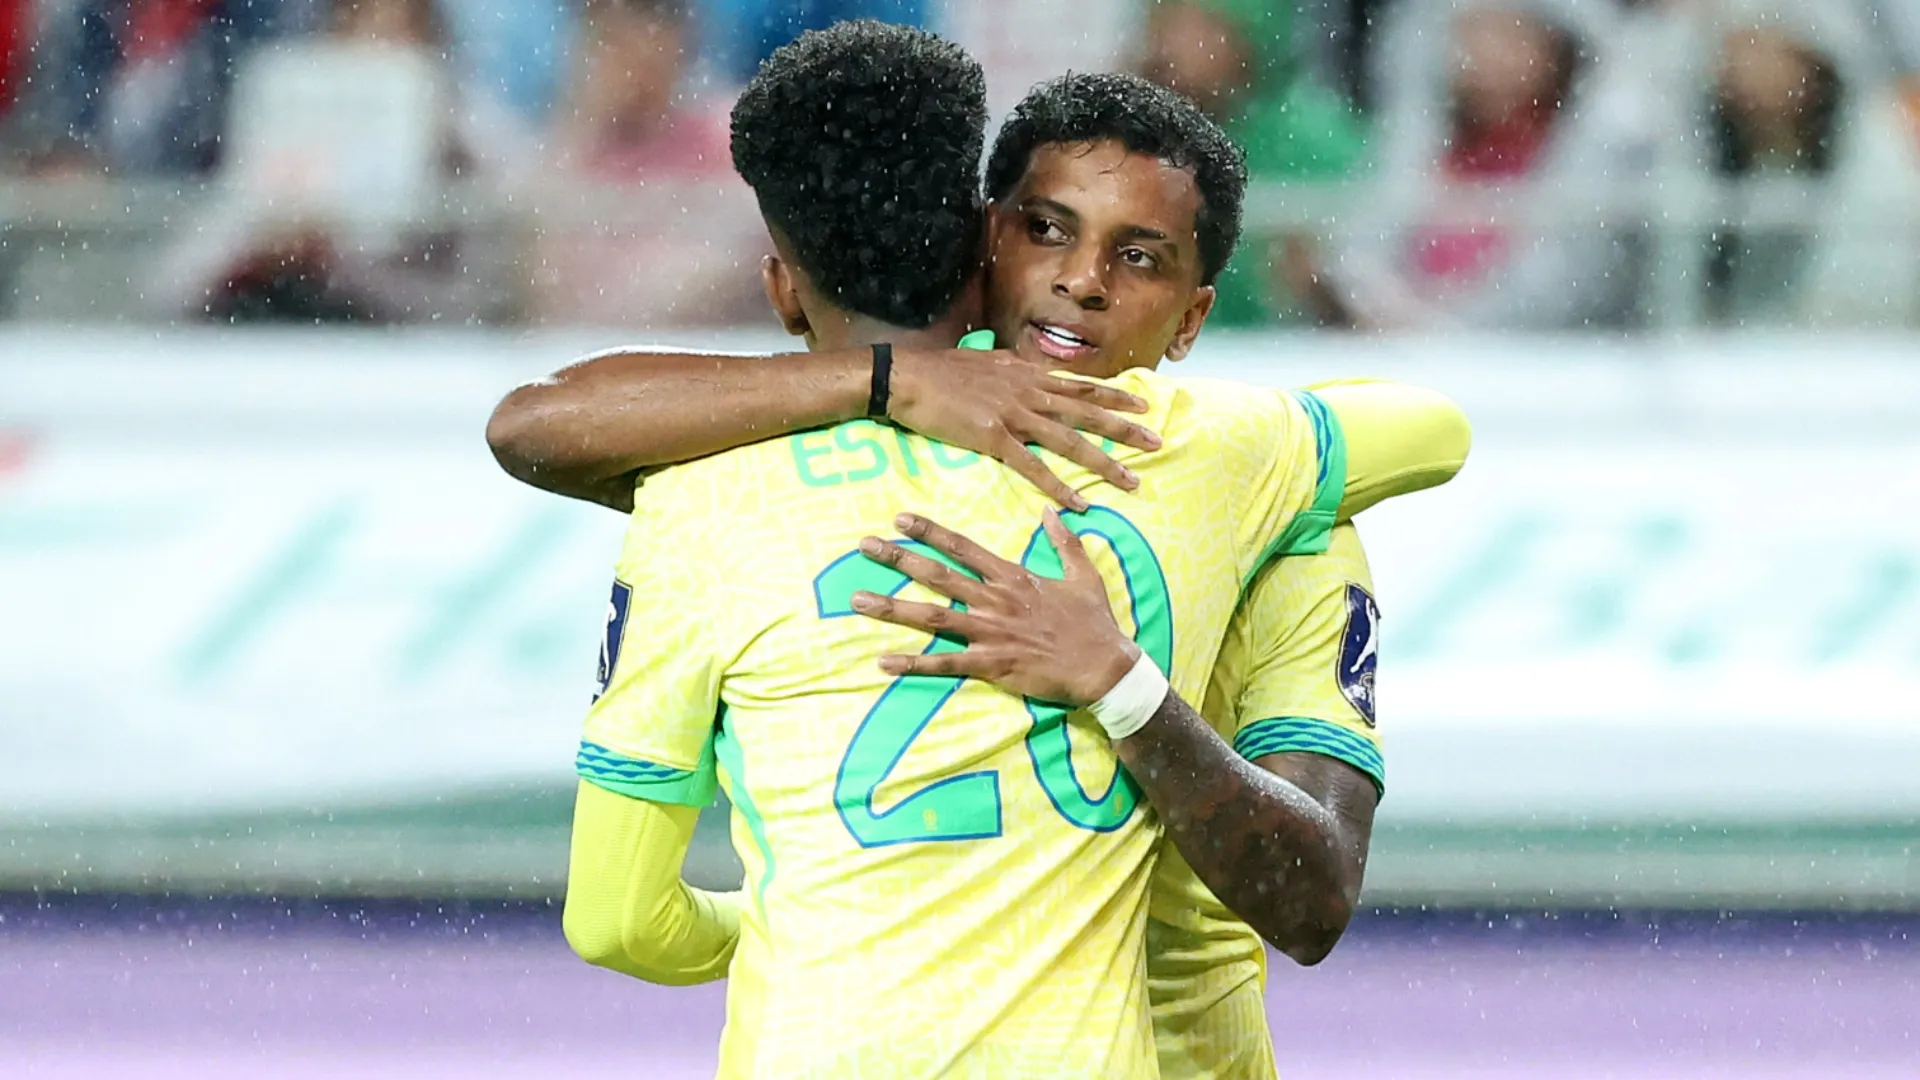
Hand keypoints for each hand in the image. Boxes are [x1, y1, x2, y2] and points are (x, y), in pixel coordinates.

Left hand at [850, 510, 1140, 705]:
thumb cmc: (1094, 623)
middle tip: (864, 546)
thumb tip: (1051, 512)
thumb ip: (1065, 542)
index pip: (963, 547)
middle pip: (938, 575)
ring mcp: (990, 633)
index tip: (900, 518)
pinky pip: (945, 664)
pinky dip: (914, 664)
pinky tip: (884, 661)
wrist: (1105, 667)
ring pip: (932, 618)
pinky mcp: (991, 665)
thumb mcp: (1084, 575)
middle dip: (899, 558)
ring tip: (857, 599)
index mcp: (1013, 578)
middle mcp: (995, 601)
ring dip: (893, 608)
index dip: (930, 532)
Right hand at [887, 347, 1160, 510]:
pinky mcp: (994, 438)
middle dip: (1125, 428)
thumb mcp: (985, 361)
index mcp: (1028, 375)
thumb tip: (1024, 364)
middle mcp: (1029, 392)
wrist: (906, 378)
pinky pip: (1034, 467)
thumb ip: (1011, 367)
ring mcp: (1014, 415)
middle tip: (1156, 441)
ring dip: (1103, 462)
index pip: (1081, 386)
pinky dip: (1059, 486)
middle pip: (1087, 412)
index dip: (1114, 395)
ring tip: (1131, 480)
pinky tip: (1079, 503)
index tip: (1143, 403)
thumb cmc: (940, 372)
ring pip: (1070, 441)